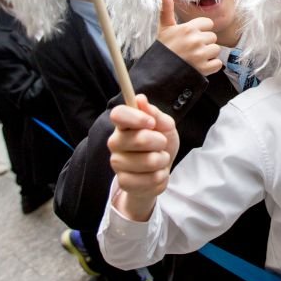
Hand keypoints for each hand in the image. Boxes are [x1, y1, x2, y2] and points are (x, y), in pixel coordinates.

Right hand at [108, 94, 178, 220]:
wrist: (160, 171)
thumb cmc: (160, 144)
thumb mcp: (165, 126)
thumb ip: (155, 114)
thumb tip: (140, 99)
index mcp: (124, 125)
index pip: (118, 114)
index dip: (136, 117)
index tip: (151, 122)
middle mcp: (115, 142)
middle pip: (139, 139)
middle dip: (160, 142)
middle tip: (161, 143)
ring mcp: (117, 163)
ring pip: (148, 161)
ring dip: (162, 160)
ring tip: (159, 159)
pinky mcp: (124, 181)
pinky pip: (150, 178)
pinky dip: (160, 176)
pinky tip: (156, 173)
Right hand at [156, 0, 221, 75]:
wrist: (158, 71)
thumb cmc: (163, 48)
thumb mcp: (164, 27)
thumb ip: (167, 9)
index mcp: (188, 28)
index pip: (208, 23)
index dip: (202, 30)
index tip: (193, 36)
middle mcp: (195, 40)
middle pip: (212, 37)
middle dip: (204, 42)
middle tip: (192, 48)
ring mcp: (200, 55)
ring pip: (216, 50)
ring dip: (208, 54)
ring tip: (195, 57)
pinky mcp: (203, 68)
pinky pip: (217, 64)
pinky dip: (211, 66)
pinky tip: (200, 65)